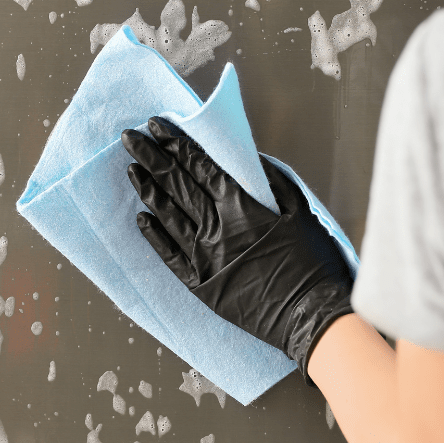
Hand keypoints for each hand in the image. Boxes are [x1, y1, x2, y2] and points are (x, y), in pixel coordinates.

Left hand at [121, 116, 354, 378]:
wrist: (310, 317)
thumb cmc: (313, 265)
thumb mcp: (302, 213)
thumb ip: (275, 182)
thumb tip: (252, 159)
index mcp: (242, 208)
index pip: (200, 166)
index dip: (177, 143)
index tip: (158, 125)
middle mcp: (217, 229)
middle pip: (177, 185)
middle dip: (152, 157)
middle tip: (130, 138)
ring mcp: (205, 258)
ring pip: (168, 216)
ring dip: (148, 190)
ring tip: (131, 170)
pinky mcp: (201, 285)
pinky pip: (169, 255)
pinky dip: (154, 235)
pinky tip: (141, 219)